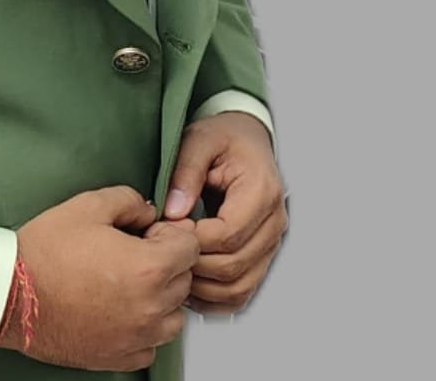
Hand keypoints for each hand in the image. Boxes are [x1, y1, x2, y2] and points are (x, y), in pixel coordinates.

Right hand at [0, 185, 198, 371]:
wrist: (13, 295)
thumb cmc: (45, 252)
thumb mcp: (87, 206)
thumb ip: (128, 200)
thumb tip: (147, 211)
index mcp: (148, 267)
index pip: (191, 247)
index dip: (172, 233)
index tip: (150, 232)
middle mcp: (151, 307)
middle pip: (185, 280)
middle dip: (167, 262)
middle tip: (134, 251)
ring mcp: (138, 337)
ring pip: (174, 316)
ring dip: (162, 297)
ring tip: (129, 282)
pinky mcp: (122, 357)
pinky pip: (153, 344)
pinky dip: (144, 327)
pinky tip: (120, 309)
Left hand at [162, 112, 287, 314]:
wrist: (246, 139)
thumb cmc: (224, 137)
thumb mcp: (199, 139)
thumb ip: (185, 172)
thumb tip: (174, 212)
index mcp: (262, 191)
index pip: (228, 234)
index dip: (192, 239)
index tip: (163, 230)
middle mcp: (274, 222)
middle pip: (234, 265)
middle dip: (193, 263)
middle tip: (161, 250)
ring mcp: (270, 243)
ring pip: (240, 287)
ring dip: (203, 287)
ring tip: (172, 269)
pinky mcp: (262, 256)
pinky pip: (243, 292)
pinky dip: (215, 298)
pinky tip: (190, 284)